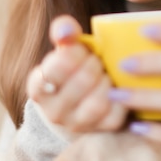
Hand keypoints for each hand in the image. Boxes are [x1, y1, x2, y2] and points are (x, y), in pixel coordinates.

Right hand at [27, 15, 127, 132]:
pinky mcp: (100, 130)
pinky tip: (118, 87)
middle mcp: (53, 111)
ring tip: (107, 73)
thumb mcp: (65, 48)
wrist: (79, 100)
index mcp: (38, 87)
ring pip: (97, 103)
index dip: (74, 54)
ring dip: (107, 82)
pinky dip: (121, 98)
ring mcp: (76, 124)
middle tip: (98, 60)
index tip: (81, 50)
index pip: (55, 68)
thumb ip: (64, 32)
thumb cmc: (74, 66)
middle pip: (81, 83)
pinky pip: (115, 115)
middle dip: (94, 65)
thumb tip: (67, 30)